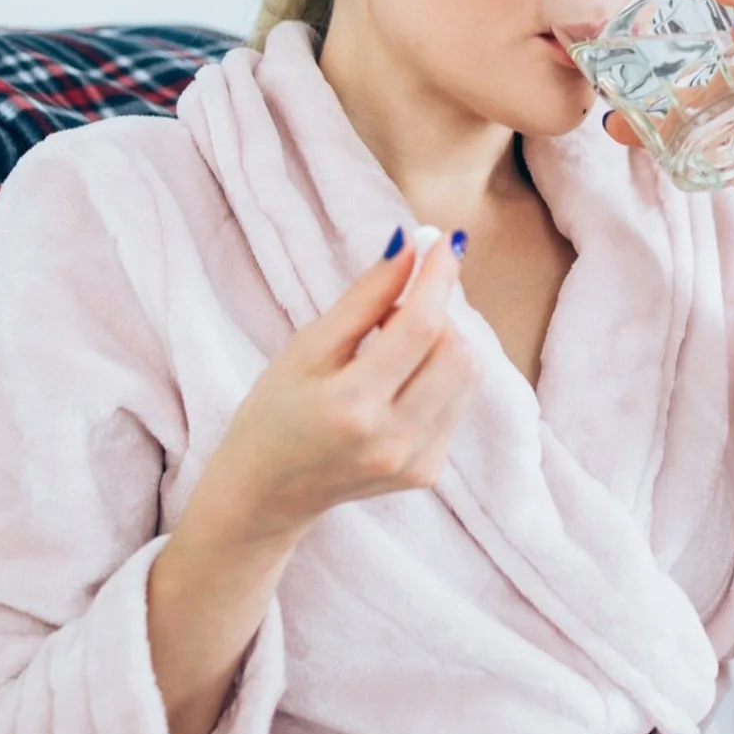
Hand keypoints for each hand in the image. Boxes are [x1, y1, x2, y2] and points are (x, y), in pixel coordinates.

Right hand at [194, 228, 476, 544]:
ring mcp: (415, 462)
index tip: (446, 241)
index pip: (420, 327)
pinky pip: (457, 403)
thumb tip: (409, 248)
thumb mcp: (306, 348)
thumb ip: (362, 299)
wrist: (268, 492)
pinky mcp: (428, 472)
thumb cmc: (275, 412)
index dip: (438, 277)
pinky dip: (438, 378)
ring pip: (466, 375)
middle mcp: (392, 439)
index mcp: (352, 405)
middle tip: (397, 308)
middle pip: (456, 351)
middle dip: (437, 313)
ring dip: (442, 344)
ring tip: (393, 348)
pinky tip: (398, 383)